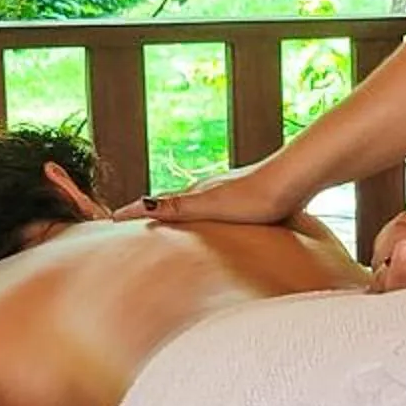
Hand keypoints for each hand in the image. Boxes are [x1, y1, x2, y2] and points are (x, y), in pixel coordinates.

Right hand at [116, 160, 306, 227]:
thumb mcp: (210, 206)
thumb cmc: (256, 198)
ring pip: (197, 204)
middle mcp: (209, 189)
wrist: (295, 180)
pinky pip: (219, 210)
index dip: (133, 212)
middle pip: (174, 202)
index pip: (157, 204)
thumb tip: (141, 205)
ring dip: (180, 214)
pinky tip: (218, 223)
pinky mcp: (250, 199)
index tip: (110, 218)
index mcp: (197, 193)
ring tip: (169, 225)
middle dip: (152, 212)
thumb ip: (177, 208)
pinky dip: (205, 217)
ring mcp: (229, 192)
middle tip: (130, 222)